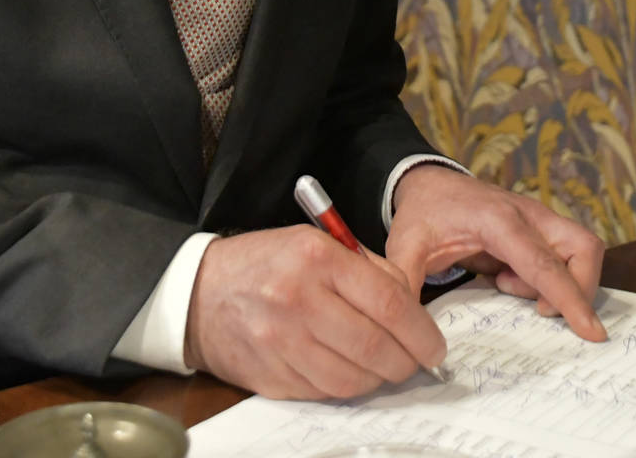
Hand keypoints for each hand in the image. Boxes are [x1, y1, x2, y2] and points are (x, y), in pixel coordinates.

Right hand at [184, 225, 446, 397]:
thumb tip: (414, 310)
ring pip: (352, 379)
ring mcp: (281, 342)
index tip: (435, 347)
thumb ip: (369, 270)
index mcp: (318, 259)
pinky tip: (351, 372)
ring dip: (379, 379)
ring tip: (385, 367)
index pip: (390, 304)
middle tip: (417, 362)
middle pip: (375, 347)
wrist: (201, 292)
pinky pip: (324, 392)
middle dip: (407, 362)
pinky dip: (347, 387)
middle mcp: (299, 300)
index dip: (422, 333)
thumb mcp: (318, 244)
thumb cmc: (268, 263)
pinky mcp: (271, 375)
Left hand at [384, 165, 606, 341]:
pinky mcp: (541, 228)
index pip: (545, 264)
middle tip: (536, 310)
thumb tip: (406, 330)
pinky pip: (567, 255)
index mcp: (498, 221)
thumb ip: (405, 284)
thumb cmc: (421, 213)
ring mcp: (539, 219)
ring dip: (561, 283)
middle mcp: (529, 215)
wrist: (428, 183)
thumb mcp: (404, 246)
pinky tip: (508, 280)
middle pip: (583, 249)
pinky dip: (551, 278)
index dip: (570, 299)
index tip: (592, 332)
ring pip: (582, 250)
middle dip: (578, 291)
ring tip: (509, 288)